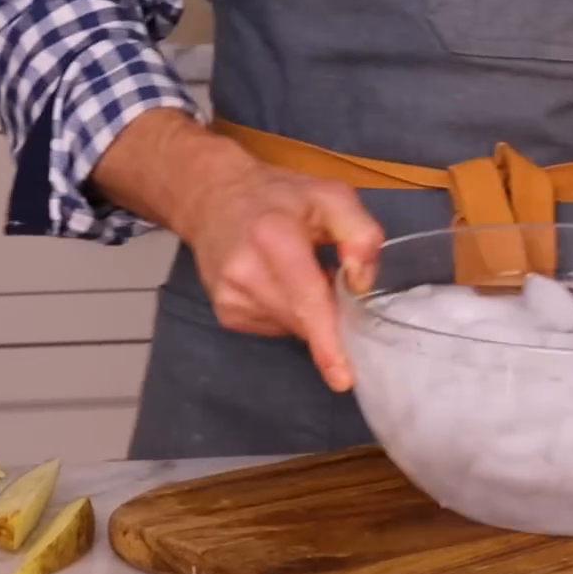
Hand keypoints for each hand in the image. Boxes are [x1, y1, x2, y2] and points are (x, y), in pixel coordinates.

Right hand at [91, 110, 383, 391]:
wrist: (212, 197)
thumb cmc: (278, 197)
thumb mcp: (331, 195)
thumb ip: (359, 233)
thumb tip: (360, 284)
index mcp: (274, 237)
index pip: (306, 298)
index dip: (327, 340)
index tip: (342, 378)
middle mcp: (245, 273)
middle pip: (305, 319)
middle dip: (329, 311)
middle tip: (324, 270)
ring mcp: (230, 297)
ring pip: (292, 327)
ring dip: (307, 310)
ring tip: (294, 269)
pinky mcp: (226, 314)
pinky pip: (275, 327)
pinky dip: (288, 311)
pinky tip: (276, 282)